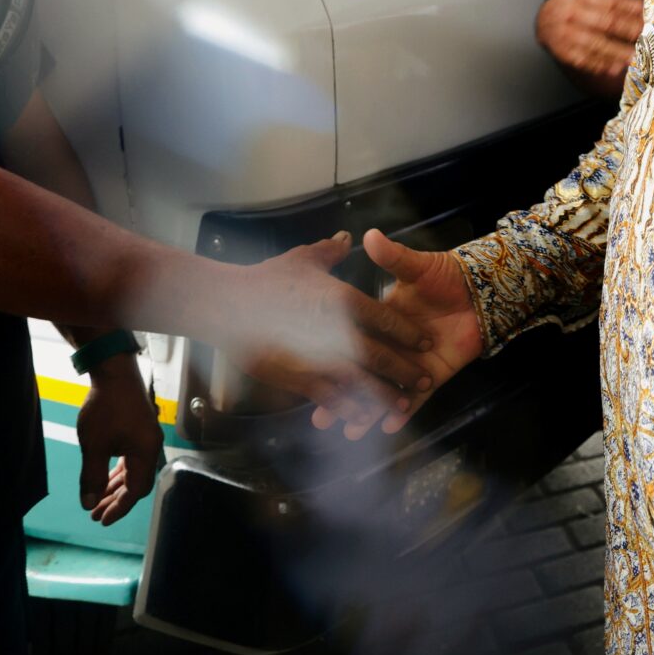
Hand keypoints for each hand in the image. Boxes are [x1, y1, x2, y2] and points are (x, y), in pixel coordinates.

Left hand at [74, 353, 164, 526]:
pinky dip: (118, 472)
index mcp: (145, 454)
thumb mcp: (94, 446)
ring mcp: (146, 439)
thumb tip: (89, 503)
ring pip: (132, 472)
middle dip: (116, 501)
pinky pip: (130, 460)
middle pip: (136, 484)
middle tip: (95, 515)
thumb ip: (93, 477)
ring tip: (97, 501)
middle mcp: (150, 449)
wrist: (114, 373)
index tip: (101, 519)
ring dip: (115, 487)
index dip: (119, 508)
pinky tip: (106, 478)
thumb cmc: (106, 409)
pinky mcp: (138, 431)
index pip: (135, 491)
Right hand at [227, 234, 435, 426]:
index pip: (388, 320)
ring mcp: (320, 359)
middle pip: (382, 356)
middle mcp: (338, 333)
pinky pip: (333, 398)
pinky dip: (350, 409)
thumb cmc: (265, 280)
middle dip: (406, 371)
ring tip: (402, 405)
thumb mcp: (302, 259)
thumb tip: (349, 238)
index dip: (408, 333)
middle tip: (423, 379)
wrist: (228, 306)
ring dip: (385, 396)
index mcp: (344, 301)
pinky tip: (362, 417)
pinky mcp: (299, 379)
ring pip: (363, 383)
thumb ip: (330, 252)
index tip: (424, 342)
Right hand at [310, 229, 486, 439]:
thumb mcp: (415, 266)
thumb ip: (393, 257)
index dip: (332, 358)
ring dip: (370, 411)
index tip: (309, 373)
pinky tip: (390, 425)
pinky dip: (406, 410)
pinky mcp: (436, 373)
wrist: (484, 289)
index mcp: (380, 320)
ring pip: (387, 391)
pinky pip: (419, 396)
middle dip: (344, 397)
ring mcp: (413, 362)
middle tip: (321, 420)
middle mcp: (393, 346)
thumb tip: (368, 235)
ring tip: (350, 430)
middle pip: (363, 374)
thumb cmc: (446, 274)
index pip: (352, 342)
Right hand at [537, 0, 643, 95]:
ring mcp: (564, 32)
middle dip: (630, 31)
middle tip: (648, 38)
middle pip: (606, 22)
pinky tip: (615, 68)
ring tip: (635, 57)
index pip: (611, 2)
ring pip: (597, 44)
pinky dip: (602, 65)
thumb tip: (643, 8)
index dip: (632, 10)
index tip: (649, 18)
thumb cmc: (573, 9)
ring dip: (619, 52)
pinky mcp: (562, 51)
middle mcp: (571, 12)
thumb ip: (613, 2)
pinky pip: (585, 60)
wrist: (543, 21)